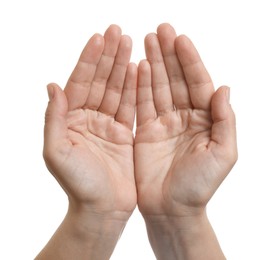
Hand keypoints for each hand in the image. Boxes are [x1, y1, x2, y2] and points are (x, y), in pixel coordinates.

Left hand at [39, 25, 136, 259]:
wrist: (102, 208)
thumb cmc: (78, 185)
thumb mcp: (57, 152)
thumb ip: (54, 118)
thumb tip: (53, 86)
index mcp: (71, 120)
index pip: (80, 82)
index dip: (89, 60)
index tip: (100, 37)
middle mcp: (89, 118)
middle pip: (99, 81)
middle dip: (108, 56)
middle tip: (118, 32)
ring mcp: (108, 124)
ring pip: (116, 89)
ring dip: (123, 67)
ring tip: (131, 44)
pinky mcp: (125, 133)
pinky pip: (130, 105)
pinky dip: (135, 88)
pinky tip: (140, 70)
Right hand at [135, 23, 236, 219]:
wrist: (171, 208)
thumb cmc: (199, 186)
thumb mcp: (223, 154)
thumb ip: (225, 120)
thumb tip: (224, 88)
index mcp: (205, 120)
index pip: (198, 83)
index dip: (189, 61)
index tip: (179, 39)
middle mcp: (184, 117)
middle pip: (176, 79)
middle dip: (168, 55)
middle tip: (159, 30)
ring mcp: (163, 123)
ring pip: (157, 87)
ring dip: (152, 64)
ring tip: (145, 41)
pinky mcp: (145, 131)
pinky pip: (142, 103)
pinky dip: (138, 86)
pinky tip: (135, 68)